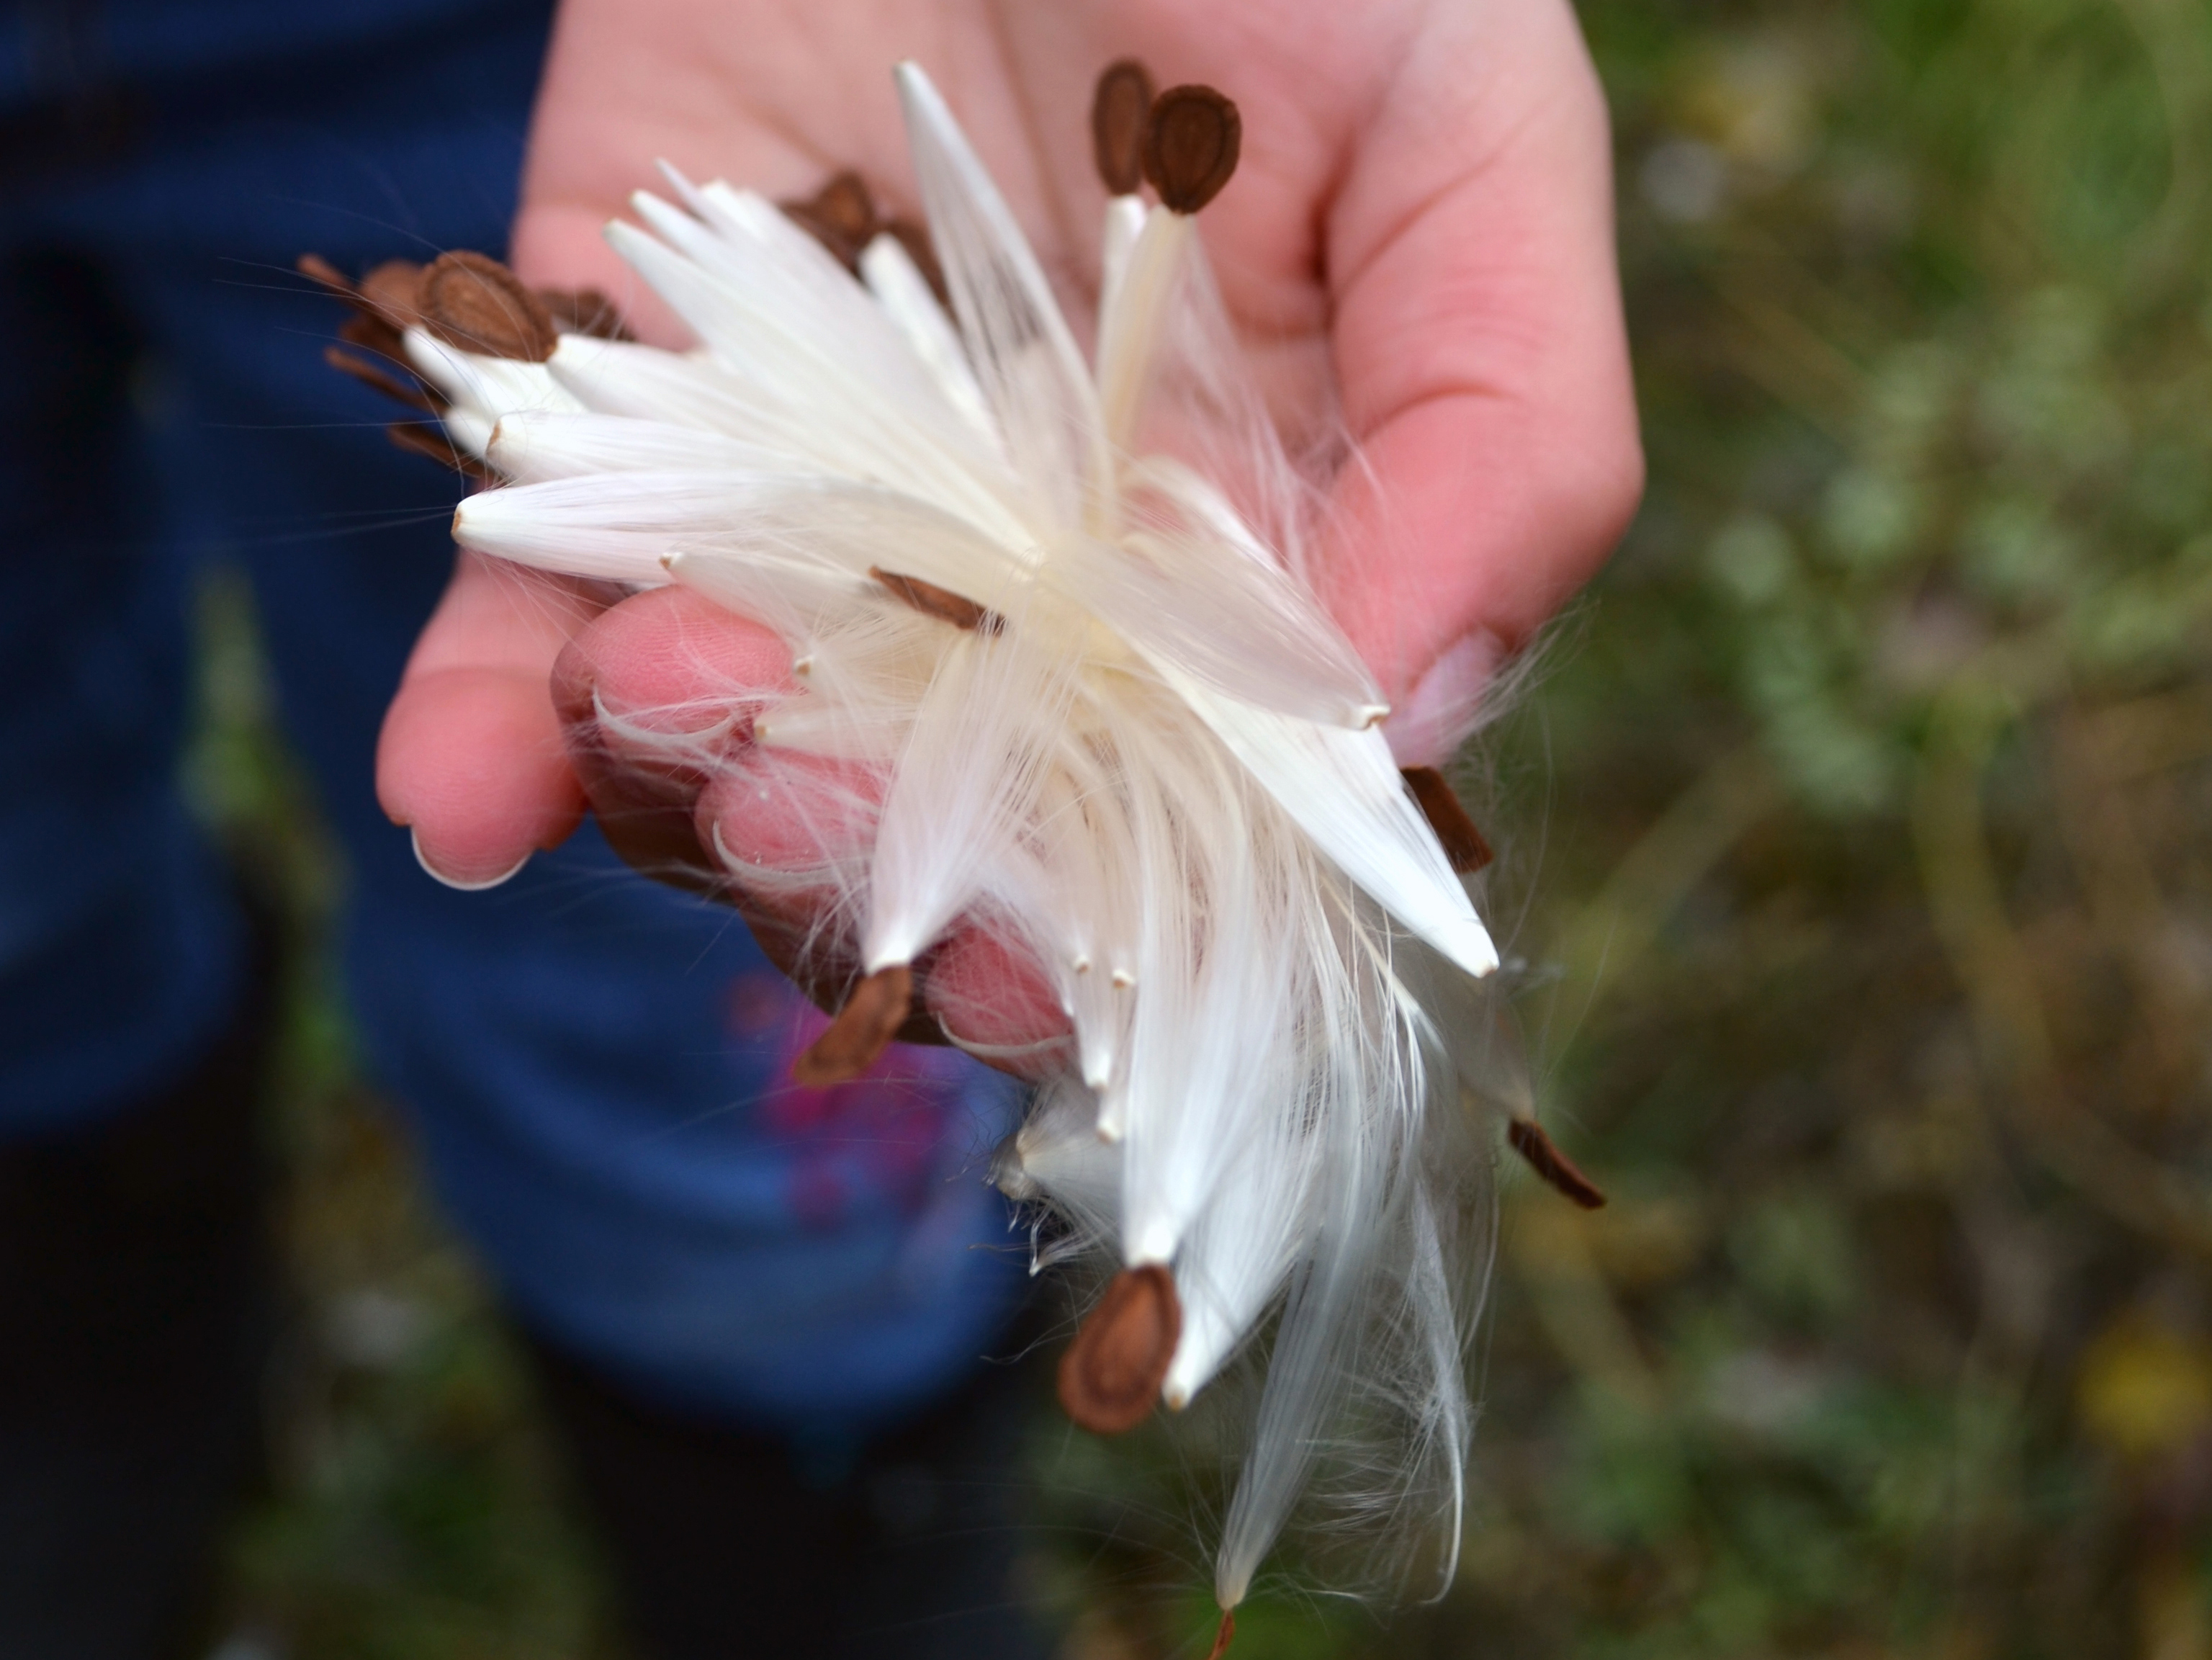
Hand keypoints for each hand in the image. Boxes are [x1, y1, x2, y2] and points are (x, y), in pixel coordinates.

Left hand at [377, 0, 1641, 1044]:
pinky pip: (545, 595)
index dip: (1124, 929)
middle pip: (947, 811)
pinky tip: (463, 793)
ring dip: (687, 780)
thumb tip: (1415, 718)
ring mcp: (817, 495)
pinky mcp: (629, 399)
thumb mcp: (1472, 142)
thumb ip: (1512, 428)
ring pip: (746, 736)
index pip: (1186, 821)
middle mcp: (1024, 572)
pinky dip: (492, 713)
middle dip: (877, 863)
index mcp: (1238, 561)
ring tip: (663, 706)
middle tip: (818, 813)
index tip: (1060, 975)